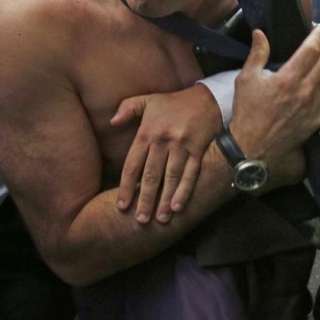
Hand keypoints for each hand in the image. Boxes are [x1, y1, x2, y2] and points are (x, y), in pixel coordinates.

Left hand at [114, 85, 221, 224]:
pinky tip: (178, 207)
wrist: (207, 98)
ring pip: (171, 178)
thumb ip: (128, 108)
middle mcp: (163, 140)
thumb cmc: (174, 103)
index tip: (122, 206)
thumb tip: (111, 121)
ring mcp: (182, 146)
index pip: (133, 164)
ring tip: (160, 220)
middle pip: (151, 175)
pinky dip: (184, 191)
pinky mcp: (198, 150)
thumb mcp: (148, 100)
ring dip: (165, 200)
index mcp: (147, 132)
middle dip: (145, 200)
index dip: (126, 187)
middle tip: (140, 220)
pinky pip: (191, 174)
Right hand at [230, 27, 319, 181]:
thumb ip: (257, 54)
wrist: (252, 145)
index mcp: (287, 78)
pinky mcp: (319, 119)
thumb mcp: (246, 79)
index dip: (319, 36)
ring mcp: (315, 106)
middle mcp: (305, 91)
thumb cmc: (247, 111)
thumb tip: (259, 32)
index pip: (311, 50)